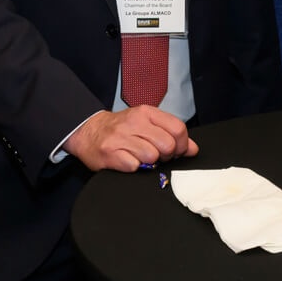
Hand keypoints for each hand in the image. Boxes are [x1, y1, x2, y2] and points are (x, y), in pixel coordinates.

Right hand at [63, 106, 199, 171]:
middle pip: (167, 145)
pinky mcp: (110, 154)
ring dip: (150, 162)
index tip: (176, 150)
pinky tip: (128, 161)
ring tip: (141, 157)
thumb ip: (170, 133)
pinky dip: (134, 167)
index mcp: (146, 112)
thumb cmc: (121, 129)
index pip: (178, 128)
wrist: (89, 132)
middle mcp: (134, 122)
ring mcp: (121, 138)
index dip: (182, 145)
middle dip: (166, 156)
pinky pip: (134, 166)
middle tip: (158, 155)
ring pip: (152, 157)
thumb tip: (192, 149)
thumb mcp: (147, 123)